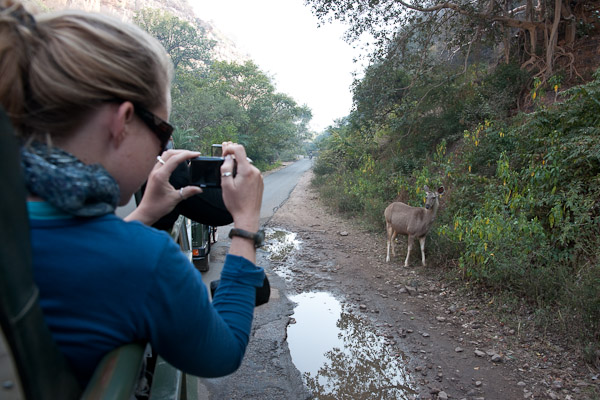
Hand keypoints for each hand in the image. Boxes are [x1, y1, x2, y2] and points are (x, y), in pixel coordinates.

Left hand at [125, 149, 202, 224]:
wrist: (146, 212)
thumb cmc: (157, 207)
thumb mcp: (175, 199)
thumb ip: (188, 192)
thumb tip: (199, 189)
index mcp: (161, 176)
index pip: (175, 159)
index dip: (187, 155)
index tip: (196, 154)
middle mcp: (156, 171)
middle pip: (169, 153)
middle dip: (182, 152)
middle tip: (193, 154)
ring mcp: (154, 172)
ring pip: (165, 156)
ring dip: (176, 153)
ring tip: (187, 156)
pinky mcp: (154, 174)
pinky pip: (162, 161)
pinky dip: (171, 158)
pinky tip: (177, 161)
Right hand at [220, 142, 262, 260]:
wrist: (248, 216)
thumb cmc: (236, 203)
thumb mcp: (226, 185)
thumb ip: (226, 168)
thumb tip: (228, 158)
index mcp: (247, 170)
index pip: (239, 149)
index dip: (230, 148)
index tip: (223, 152)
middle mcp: (255, 171)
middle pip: (243, 157)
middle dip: (233, 156)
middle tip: (223, 153)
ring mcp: (259, 176)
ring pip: (246, 165)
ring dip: (238, 164)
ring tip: (229, 165)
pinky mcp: (260, 182)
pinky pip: (250, 172)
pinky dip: (243, 171)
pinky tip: (237, 176)